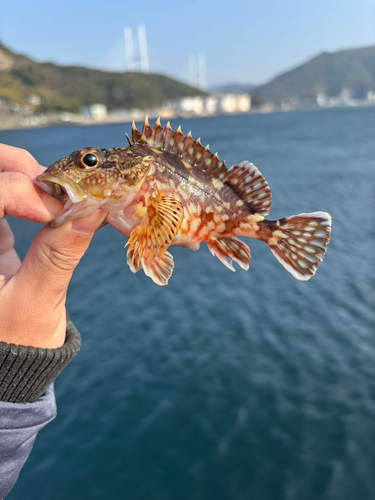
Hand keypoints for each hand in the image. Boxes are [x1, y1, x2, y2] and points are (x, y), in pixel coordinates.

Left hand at [0, 144, 106, 348]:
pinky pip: (5, 199)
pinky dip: (32, 193)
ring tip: (58, 191)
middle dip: (14, 165)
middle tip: (52, 178)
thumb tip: (91, 208)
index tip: (58, 212)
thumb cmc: (16, 343)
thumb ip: (59, 254)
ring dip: (23, 174)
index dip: (21, 192)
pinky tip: (57, 205)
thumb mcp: (36, 303)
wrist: (7, 366)